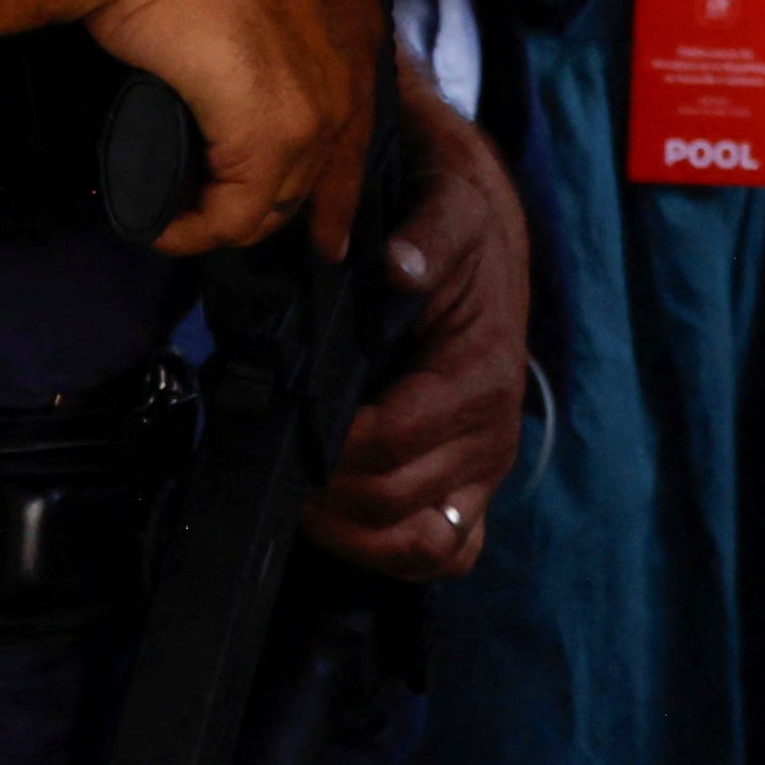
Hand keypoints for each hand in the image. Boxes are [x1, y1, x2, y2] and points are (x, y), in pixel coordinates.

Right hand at [62, 0, 385, 259]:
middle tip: (214, 227)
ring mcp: (318, 104)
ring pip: (274, 202)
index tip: (327, 238)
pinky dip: (192, 228)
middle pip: (317, 174)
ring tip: (168, 214)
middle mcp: (350, 65)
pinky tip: (160, 224)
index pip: (356, 127)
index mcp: (350, 21)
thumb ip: (255, 27)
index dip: (336, 188)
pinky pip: (233, 214)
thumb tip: (219, 77)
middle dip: (271, 212)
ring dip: (219, 218)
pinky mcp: (272, 135)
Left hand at [308, 58, 530, 576]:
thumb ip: (428, 235)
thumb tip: (400, 264)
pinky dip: (392, 552)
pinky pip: (443, 554)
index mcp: (482, 376)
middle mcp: (491, 437)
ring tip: (301, 491)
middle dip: (328, 487)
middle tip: (273, 456)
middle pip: (396, 499)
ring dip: (353, 530)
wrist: (490, 243)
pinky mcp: (473, 491)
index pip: (396, 439)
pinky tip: (346, 521)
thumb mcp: (448, 210)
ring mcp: (484, 473)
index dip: (332, 444)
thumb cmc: (459, 231)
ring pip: (419, 544)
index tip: (285, 423)